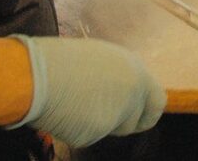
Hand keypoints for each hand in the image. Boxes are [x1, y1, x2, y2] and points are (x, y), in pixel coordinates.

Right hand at [13, 36, 164, 147]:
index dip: (147, 114)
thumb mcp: (102, 60)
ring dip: (98, 123)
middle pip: (135, 122)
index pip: (158, 102)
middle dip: (122, 125)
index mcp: (137, 72)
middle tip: (101, 118)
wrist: (39, 73)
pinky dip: (77, 129)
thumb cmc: (64, 61)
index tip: (139, 120)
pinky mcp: (96, 131)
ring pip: (111, 129)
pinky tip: (65, 111)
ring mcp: (116, 114)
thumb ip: (120, 78)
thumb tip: (122, 93)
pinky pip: (89, 136)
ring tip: (75, 103)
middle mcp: (133, 94)